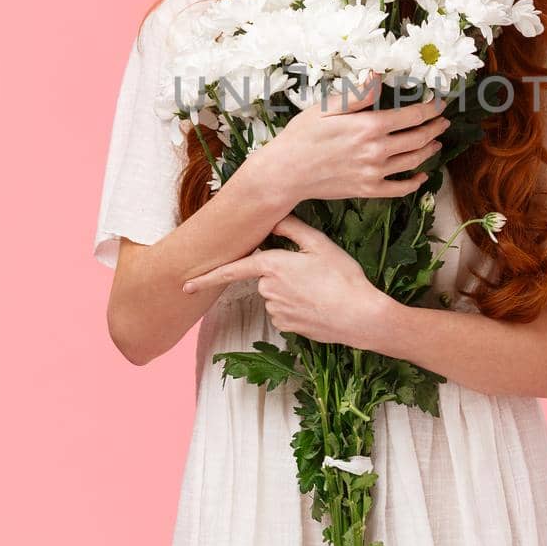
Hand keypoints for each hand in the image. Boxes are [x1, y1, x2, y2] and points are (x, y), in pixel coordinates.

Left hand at [180, 213, 393, 348]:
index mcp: (273, 265)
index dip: (208, 277)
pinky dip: (296, 307)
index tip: (186, 285)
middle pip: (264, 276)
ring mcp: (277, 311)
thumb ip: (293, 229)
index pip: (233, 269)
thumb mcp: (321, 245)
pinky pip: (284, 312)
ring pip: (275, 295)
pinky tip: (317, 304)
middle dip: (281, 273)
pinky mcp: (287, 327)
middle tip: (313, 272)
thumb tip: (274, 218)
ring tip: (320, 288)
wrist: (360, 317)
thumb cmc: (343, 278)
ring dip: (290, 290)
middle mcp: (269, 289)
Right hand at [243, 74, 451, 204]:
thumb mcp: (326, 107)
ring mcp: (374, 173)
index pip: (412, 116)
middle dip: (435, 128)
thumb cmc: (302, 135)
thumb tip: (377, 75)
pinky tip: (421, 176)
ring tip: (436, 142)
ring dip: (429, 151)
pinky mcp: (368, 190)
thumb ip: (357, 94)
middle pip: (418, 138)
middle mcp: (376, 151)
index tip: (440, 103)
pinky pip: (400, 189)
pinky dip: (415, 183)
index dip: (430, 108)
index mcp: (369, 126)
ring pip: (413, 162)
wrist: (286, 172)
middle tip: (443, 122)